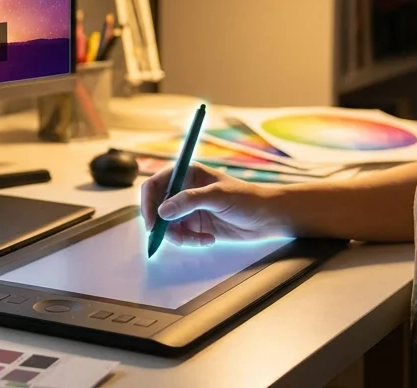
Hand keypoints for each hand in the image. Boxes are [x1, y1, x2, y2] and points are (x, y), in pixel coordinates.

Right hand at [139, 161, 292, 246]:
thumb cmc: (246, 198)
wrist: (267, 218)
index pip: (155, 184)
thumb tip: (162, 211)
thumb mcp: (217, 196)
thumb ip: (189, 201)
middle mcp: (183, 190)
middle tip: (174, 238)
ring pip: (168, 226)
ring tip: (199, 239)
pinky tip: (209, 240)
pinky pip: (182, 236)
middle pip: (157, 208)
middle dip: (162, 225)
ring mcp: (189, 209)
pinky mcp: (196, 226)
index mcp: (186, 174)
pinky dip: (190, 241)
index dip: (148, 202)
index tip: (152, 221)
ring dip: (179, 236)